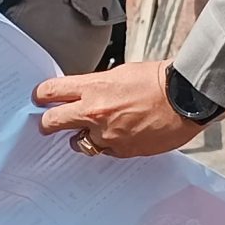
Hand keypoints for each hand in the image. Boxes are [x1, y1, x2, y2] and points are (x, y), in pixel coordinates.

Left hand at [32, 61, 206, 157]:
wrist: (186, 99)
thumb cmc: (158, 81)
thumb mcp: (121, 73)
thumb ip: (98, 85)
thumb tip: (86, 93)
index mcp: (93, 87)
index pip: (51, 91)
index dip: (40, 96)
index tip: (38, 99)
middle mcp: (93, 112)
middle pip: (53, 122)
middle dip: (47, 123)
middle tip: (47, 124)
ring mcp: (106, 135)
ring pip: (78, 143)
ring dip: (81, 137)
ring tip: (95, 130)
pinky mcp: (121, 150)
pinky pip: (104, 150)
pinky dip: (108, 144)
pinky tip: (122, 135)